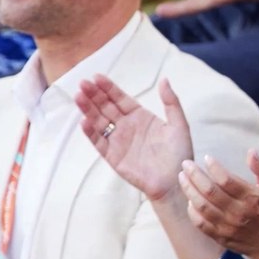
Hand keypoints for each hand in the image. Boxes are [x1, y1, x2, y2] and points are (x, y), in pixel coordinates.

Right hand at [76, 75, 191, 201]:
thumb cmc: (180, 154)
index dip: (108, 88)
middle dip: (94, 95)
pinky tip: (84, 121)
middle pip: (106, 108)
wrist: (175, 181)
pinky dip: (91, 133)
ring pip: (99, 122)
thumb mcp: (179, 125)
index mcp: (140, 117)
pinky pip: (99, 143)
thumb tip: (164, 79)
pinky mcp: (113, 157)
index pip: (120, 99)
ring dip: (88, 110)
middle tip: (83, 83)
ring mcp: (118, 141)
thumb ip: (171, 102)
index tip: (97, 77)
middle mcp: (126, 127)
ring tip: (79, 97)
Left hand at [179, 150, 258, 258]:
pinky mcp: (221, 236)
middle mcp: (238, 213)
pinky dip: (192, 211)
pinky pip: (200, 223)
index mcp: (252, 198)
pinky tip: (189, 200)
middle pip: (209, 192)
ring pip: (201, 206)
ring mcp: (228, 226)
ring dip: (189, 190)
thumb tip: (251, 151)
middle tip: (186, 164)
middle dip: (194, 175)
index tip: (207, 158)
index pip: (226, 180)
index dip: (214, 167)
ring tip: (182, 178)